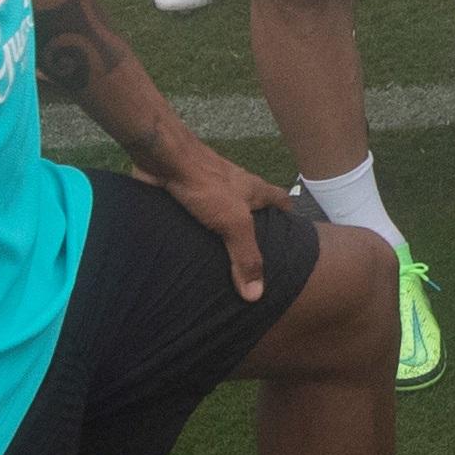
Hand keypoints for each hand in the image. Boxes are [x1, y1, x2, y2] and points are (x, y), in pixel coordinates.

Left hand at [150, 133, 298, 300]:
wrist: (163, 159)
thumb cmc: (206, 184)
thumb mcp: (234, 223)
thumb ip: (246, 257)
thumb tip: (256, 295)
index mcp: (253, 188)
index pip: (281, 199)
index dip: (288, 217)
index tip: (290, 239)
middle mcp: (234, 187)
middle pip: (252, 207)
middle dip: (254, 229)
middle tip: (253, 259)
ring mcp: (208, 190)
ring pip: (222, 212)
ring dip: (222, 232)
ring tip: (221, 261)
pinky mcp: (184, 194)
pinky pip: (195, 215)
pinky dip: (195, 230)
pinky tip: (190, 250)